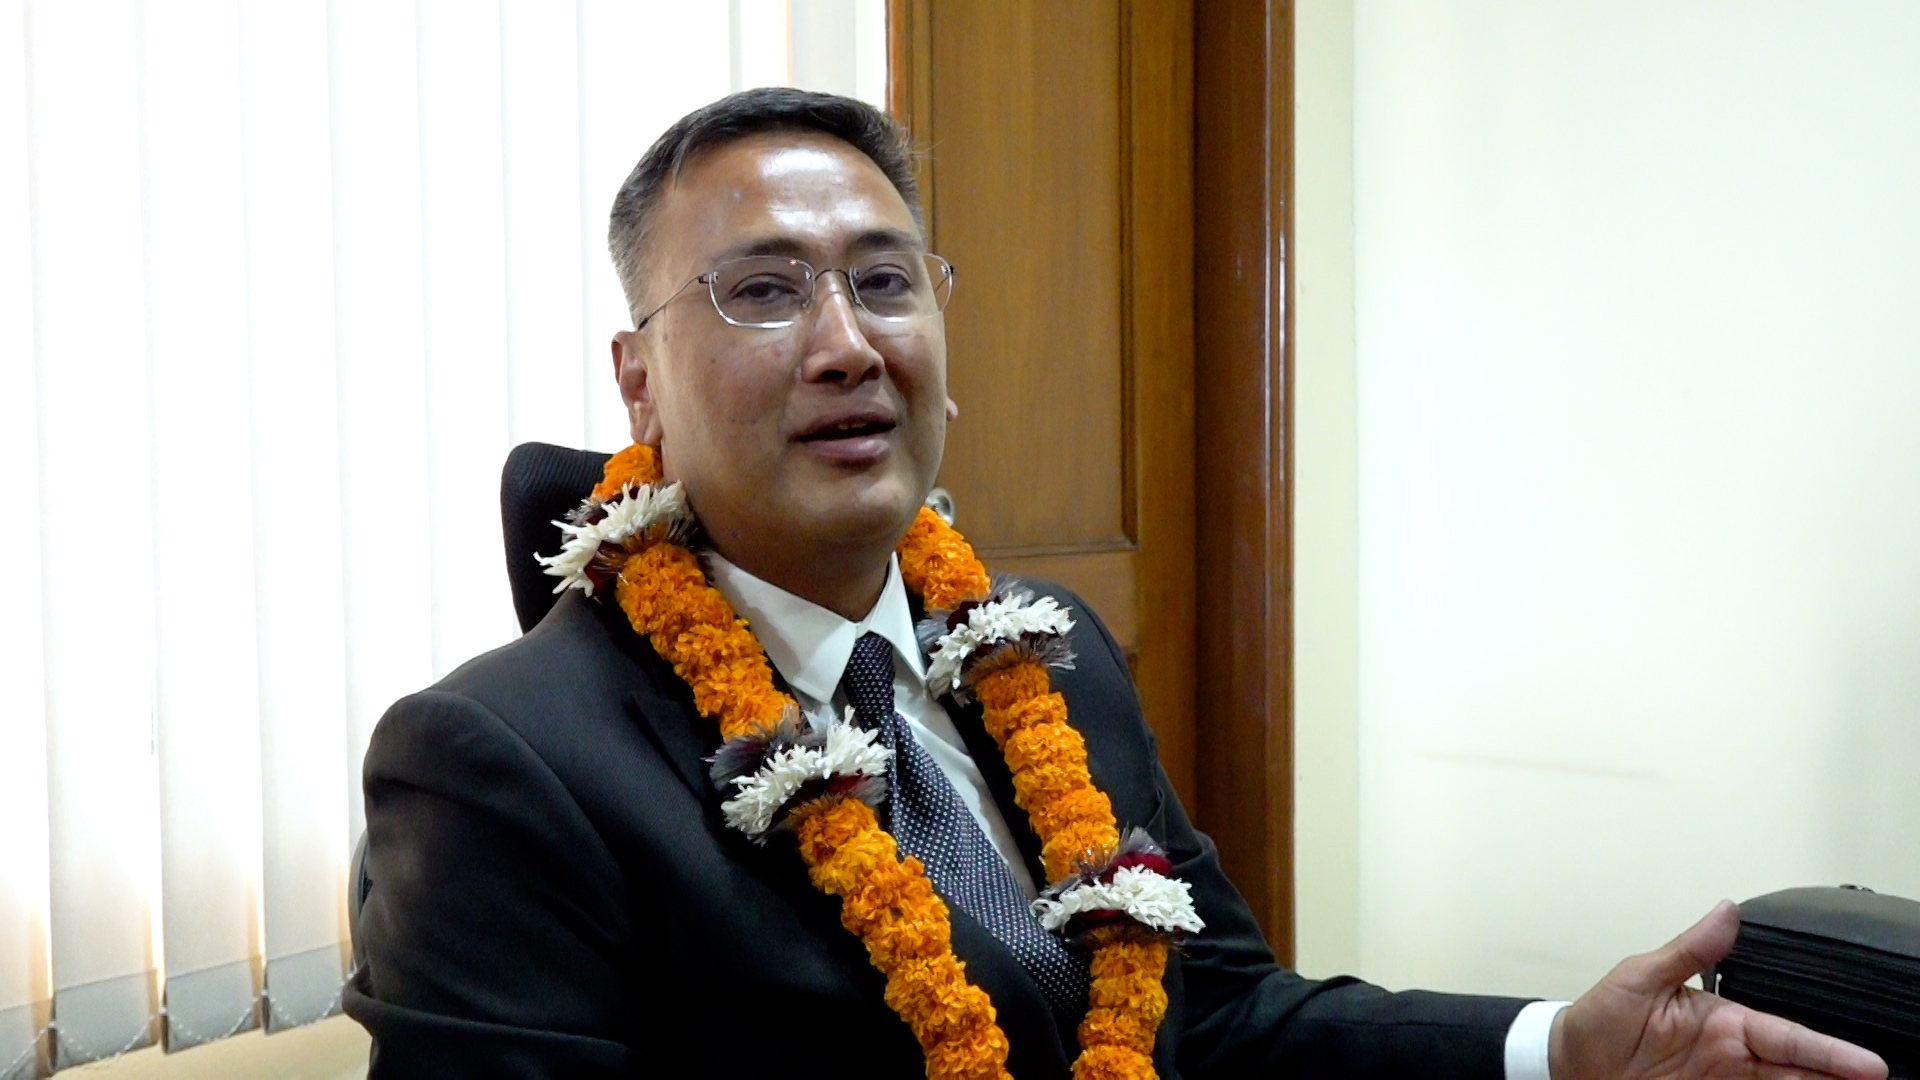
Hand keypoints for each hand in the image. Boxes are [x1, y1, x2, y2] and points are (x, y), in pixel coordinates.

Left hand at [1548, 900, 1888, 1079]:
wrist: (1566, 1063)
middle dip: (1836, 1075)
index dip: (1827, 1051)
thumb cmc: (1600, 1017)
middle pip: (1796, 1068)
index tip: (1867, 1064)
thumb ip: (1689, 951)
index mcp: (1722, 1019)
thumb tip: (1726, 909)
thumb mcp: (1639, 976)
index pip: (1785, 1034)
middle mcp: (1730, 1053)